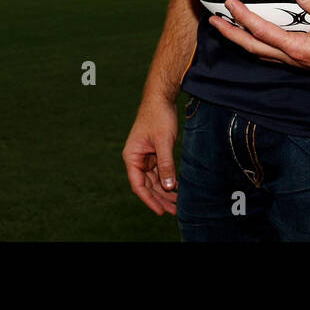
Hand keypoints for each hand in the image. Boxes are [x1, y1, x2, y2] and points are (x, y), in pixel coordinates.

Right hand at [122, 95, 178, 215]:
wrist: (161, 97)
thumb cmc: (158, 116)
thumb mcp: (163, 142)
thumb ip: (166, 165)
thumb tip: (169, 187)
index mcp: (132, 156)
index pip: (138, 185)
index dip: (149, 200)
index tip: (160, 211)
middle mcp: (136, 158)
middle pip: (147, 185)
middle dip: (160, 198)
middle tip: (174, 211)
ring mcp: (145, 156)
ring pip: (154, 180)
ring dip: (165, 191)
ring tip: (178, 204)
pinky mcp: (154, 152)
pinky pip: (160, 171)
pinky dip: (168, 180)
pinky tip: (178, 188)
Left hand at [209, 0, 309, 73]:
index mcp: (299, 49)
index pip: (263, 32)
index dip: (244, 18)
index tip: (230, 3)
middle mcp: (292, 57)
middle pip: (253, 47)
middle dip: (231, 33)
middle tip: (212, 20)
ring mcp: (294, 61)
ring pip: (259, 52)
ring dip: (239, 40)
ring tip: (224, 27)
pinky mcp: (299, 59)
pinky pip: (269, 53)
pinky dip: (254, 44)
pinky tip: (251, 37)